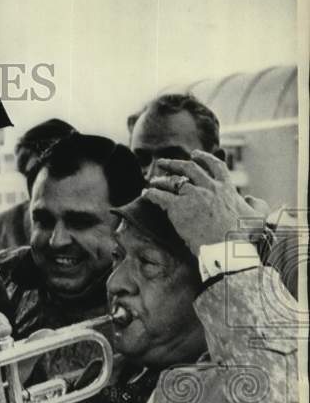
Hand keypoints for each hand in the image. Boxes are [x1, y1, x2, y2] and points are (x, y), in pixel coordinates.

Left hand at [143, 149, 266, 254]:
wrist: (227, 248)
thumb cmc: (243, 236)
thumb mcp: (257, 217)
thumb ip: (256, 204)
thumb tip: (251, 198)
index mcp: (227, 188)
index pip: (215, 166)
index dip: (204, 158)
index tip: (195, 154)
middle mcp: (208, 187)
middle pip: (189, 168)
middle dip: (174, 163)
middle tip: (164, 162)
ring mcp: (192, 196)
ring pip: (172, 181)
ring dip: (161, 179)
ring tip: (153, 180)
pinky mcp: (177, 207)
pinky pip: (159, 196)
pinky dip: (151, 193)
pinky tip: (145, 193)